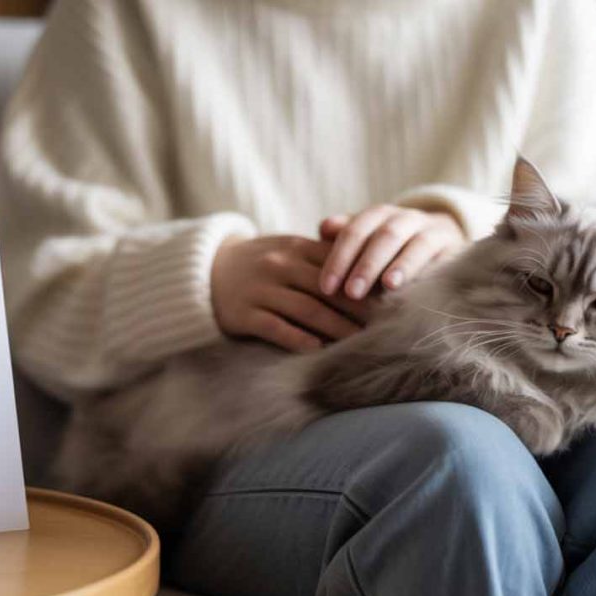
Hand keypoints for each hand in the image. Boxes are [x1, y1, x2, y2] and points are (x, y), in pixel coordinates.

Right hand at [211, 235, 369, 351]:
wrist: (205, 271)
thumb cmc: (259, 264)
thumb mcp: (287, 249)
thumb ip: (321, 257)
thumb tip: (370, 273)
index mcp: (295, 247)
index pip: (337, 263)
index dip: (365, 282)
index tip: (389, 299)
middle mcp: (279, 265)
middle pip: (327, 289)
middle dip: (357, 308)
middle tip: (384, 324)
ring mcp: (260, 289)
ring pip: (306, 309)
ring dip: (335, 326)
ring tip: (358, 340)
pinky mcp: (243, 313)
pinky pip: (275, 327)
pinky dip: (297, 338)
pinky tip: (317, 348)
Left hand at [318, 205, 466, 299]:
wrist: (440, 241)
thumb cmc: (389, 248)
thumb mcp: (365, 240)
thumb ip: (344, 236)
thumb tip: (324, 227)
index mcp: (380, 215)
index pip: (355, 231)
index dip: (339, 259)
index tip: (326, 288)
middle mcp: (407, 219)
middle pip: (386, 236)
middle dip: (367, 264)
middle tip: (351, 292)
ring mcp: (434, 232)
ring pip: (418, 244)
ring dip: (403, 264)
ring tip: (388, 286)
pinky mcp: (457, 250)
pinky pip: (446, 259)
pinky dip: (433, 272)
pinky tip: (421, 292)